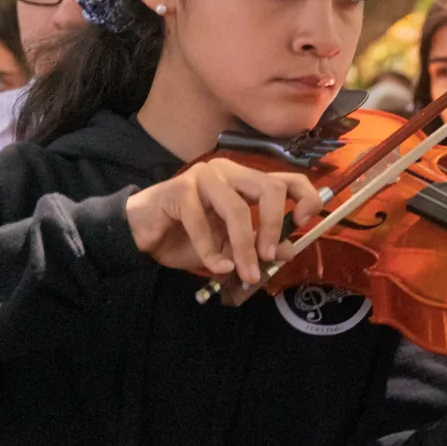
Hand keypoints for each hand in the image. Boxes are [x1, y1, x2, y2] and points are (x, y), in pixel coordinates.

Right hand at [126, 158, 323, 288]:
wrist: (142, 236)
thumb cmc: (189, 237)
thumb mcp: (231, 247)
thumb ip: (260, 246)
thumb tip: (290, 250)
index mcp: (246, 181)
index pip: (287, 178)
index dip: (305, 196)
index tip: (304, 222)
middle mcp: (229, 172)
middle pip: (269, 188)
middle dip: (272, 227)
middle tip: (268, 257)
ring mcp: (204, 177)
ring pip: (236, 209)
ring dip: (244, 247)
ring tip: (247, 273)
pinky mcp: (179, 189)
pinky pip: (202, 223)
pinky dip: (211, 252)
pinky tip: (217, 267)